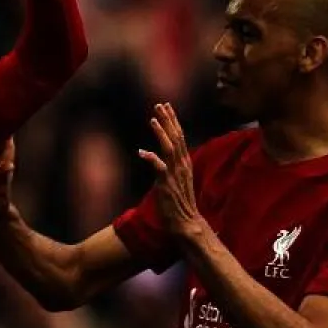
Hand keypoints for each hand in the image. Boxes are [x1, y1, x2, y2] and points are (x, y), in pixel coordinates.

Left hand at [139, 103, 204, 239]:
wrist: (186, 222)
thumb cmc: (179, 203)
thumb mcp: (176, 180)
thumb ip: (171, 167)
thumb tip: (160, 158)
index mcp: (185, 163)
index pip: (180, 137)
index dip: (173, 122)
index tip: (167, 108)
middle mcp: (182, 165)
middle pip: (176, 138)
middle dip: (168, 120)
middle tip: (160, 105)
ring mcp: (175, 174)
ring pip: (169, 148)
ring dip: (161, 133)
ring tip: (153, 119)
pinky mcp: (167, 184)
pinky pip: (159, 168)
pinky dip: (151, 158)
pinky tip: (142, 152)